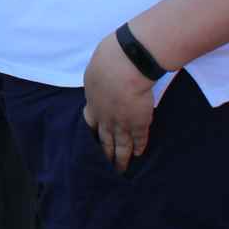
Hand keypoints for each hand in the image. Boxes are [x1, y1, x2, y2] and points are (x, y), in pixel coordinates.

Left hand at [83, 32, 156, 170]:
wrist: (126, 64)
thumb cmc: (109, 59)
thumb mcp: (95, 69)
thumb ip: (96, 79)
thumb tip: (97, 77)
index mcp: (93, 102)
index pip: (89, 123)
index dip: (91, 133)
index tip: (91, 141)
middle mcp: (105, 117)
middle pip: (103, 140)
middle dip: (103, 153)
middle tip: (103, 165)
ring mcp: (122, 122)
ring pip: (120, 146)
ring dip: (120, 159)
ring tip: (120, 170)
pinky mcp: (140, 123)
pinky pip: (139, 140)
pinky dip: (139, 148)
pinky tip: (139, 155)